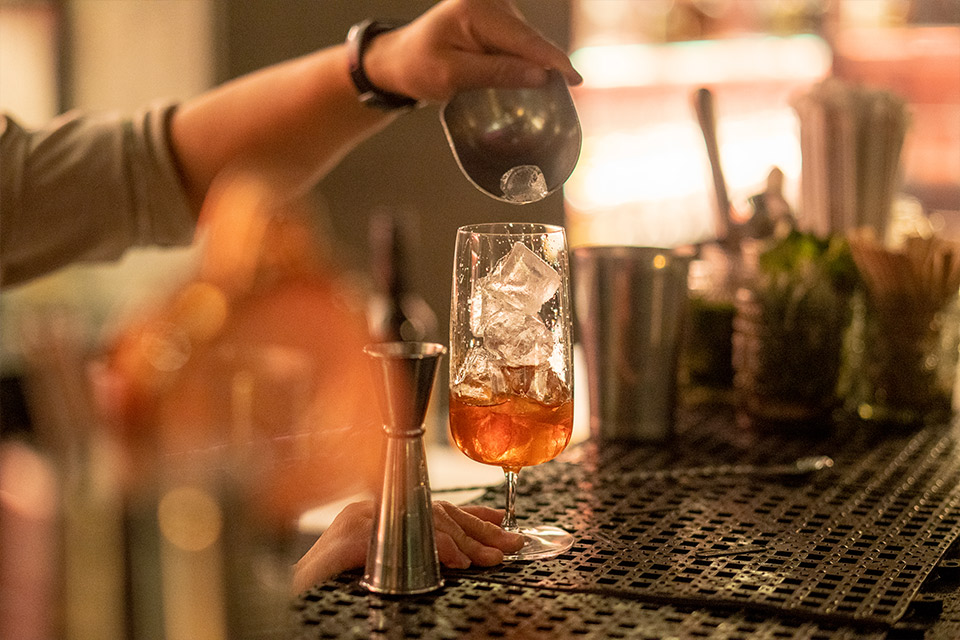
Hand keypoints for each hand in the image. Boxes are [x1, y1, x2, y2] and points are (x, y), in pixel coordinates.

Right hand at [291, 500, 524, 593]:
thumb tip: (466, 549)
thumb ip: (418, 550)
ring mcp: (357, 523)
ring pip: (422, 523)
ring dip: (461, 542)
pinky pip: (399, 542)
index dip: (473, 517)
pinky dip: (431, 550)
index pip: (433, 508)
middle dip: (479, 532)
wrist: (288, 600)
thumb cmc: (326, 587)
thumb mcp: (383, 564)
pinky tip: (454, 561)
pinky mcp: (348, 542)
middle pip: (435, 514)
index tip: (504, 525)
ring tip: (489, 559)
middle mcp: (368, 512)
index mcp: (376, 515)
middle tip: (512, 546)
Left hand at [364, 0, 582, 103]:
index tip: (576, 80)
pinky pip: (519, 43)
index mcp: (477, 10)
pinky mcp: (496, 20)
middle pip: (530, 40)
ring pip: (527, 43)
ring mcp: (494, 9)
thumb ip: (496, 74)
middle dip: (547, 65)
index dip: (553, 61)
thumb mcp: (453, 77)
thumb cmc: (419, 67)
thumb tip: (539, 76)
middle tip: (567, 91)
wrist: (399, 59)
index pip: (525, 40)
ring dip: (535, 65)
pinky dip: (525, 61)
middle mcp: (489, 2)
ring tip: (545, 87)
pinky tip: (531, 77)